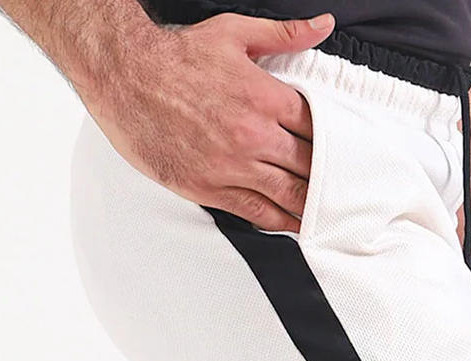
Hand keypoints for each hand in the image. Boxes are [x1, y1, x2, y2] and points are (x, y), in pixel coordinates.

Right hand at [77, 12, 335, 230]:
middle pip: (309, 165)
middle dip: (329, 178)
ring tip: (328, 215)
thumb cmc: (176, 56)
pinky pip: (256, 211)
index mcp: (265, 98)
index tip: (345, 152)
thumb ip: (284, 35)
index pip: (318, 128)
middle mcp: (254, 135)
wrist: (124, 76)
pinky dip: (279, 221)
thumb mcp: (234, 33)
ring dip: (311, 206)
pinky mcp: (210, 187)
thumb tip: (324, 25)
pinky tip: (294, 226)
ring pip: (288, 194)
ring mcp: (232, 165)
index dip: (335, 143)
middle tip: (345, 189)